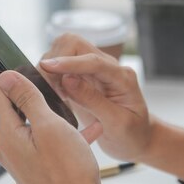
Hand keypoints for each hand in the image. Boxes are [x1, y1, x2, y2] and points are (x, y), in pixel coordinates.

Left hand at [0, 37, 138, 183]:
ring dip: (41, 103)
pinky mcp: (34, 164)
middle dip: (12, 77)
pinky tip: (82, 129)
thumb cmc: (69, 174)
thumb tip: (4, 78)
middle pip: (7, 100)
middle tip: (10, 54)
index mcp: (7, 132)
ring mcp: (20, 156)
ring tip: (54, 92)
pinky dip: (58, 127)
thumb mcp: (50, 128)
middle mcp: (7, 144)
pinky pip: (42, 136)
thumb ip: (29, 99)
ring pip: (27, 117)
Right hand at [39, 34, 151, 161]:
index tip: (46, 66)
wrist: (136, 139)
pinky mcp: (83, 76)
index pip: (93, 61)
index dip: (69, 63)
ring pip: (65, 50)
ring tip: (52, 93)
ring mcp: (94, 69)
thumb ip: (92, 100)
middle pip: (75, 44)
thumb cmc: (131, 134)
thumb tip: (67, 79)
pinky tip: (54, 93)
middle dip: (57, 60)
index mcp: (122, 77)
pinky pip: (62, 65)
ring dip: (52, 68)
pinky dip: (52, 75)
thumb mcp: (116, 123)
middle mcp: (108, 67)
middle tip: (48, 87)